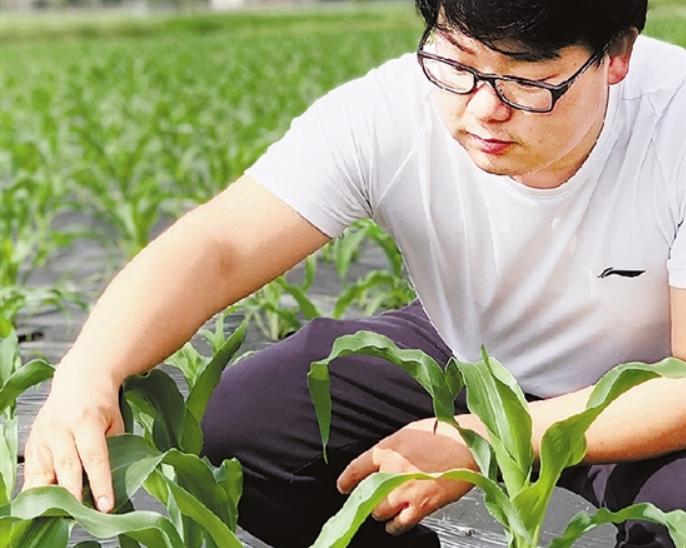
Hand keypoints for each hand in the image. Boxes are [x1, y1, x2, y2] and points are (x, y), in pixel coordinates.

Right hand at [22, 365, 124, 512]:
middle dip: (74, 496)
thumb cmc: (102, 403)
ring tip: (66, 514)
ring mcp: (42, 437)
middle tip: (84, 515)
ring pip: (44, 475)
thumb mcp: (115, 421)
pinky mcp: (32, 445)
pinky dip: (39, 492)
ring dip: (54, 497)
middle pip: (66, 468)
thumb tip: (109, 481)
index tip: (105, 506)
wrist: (80, 379)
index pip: (94, 457)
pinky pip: (32, 475)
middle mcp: (60, 429)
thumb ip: (112, 448)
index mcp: (85, 420)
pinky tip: (48, 504)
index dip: (100, 484)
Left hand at [336, 416, 480, 535]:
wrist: (468, 444)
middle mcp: (392, 470)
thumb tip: (384, 462)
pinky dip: (395, 527)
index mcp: (388, 449)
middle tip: (374, 499)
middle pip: (366, 494)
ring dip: (381, 513)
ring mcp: (405, 489)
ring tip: (385, 511)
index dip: (347, 481)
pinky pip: (400, 524)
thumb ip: (393, 451)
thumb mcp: (409, 434)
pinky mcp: (421, 505)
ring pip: (379, 512)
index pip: (356, 468)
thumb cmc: (444, 434)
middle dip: (369, 498)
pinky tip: (395, 525)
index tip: (343, 487)